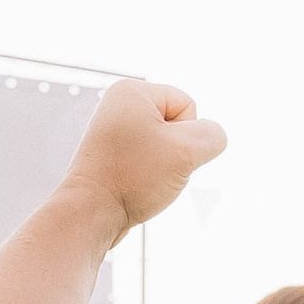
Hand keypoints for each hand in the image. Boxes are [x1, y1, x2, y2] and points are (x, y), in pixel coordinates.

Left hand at [58, 80, 226, 244]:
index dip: (186, 136)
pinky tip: (134, 186)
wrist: (91, 213)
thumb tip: (211, 138)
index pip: (188, 105)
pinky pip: (149, 161)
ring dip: (165, 167)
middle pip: (178, 125)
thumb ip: (212, 136)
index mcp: (132, 90)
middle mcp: (119, 104)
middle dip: (176, 152)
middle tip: (150, 169)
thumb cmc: (133, 178)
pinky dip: (150, 176)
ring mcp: (113, 130)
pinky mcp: (112, 155)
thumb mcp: (187, 152)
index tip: (159, 154)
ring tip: (141, 179)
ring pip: (166, 146)